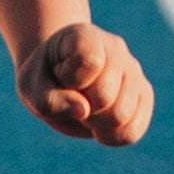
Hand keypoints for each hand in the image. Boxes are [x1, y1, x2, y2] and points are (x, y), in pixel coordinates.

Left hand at [16, 23, 152, 145]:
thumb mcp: (31, 87)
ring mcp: (133, 71)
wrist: (59, 76)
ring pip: (121, 116)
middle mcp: (116, 49)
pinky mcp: (143, 95)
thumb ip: (49, 99)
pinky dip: (110, 136)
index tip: (61, 75)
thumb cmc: (44, 78)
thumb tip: (83, 111)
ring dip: (95, 123)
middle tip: (71, 97)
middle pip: (105, 96)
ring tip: (85, 108)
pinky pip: (133, 130)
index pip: (90, 63)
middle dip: (80, 106)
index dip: (71, 81)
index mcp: (85, 37)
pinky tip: (98, 123)